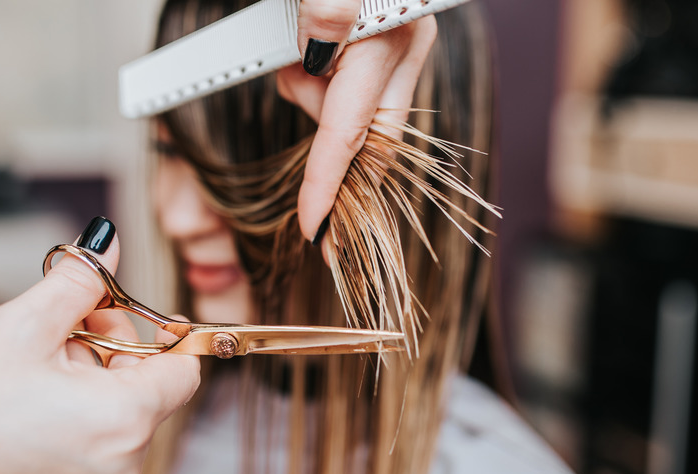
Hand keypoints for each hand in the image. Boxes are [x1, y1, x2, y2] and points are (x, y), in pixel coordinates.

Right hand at [0, 222, 200, 473]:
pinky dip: (74, 413)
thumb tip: (108, 245)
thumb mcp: (20, 326)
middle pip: (147, 388)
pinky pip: (94, 444)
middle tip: (56, 325)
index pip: (183, 370)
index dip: (154, 330)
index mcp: (123, 423)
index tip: (118, 310)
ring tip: (27, 366)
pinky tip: (22, 400)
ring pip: (118, 415)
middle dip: (108, 347)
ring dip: (87, 379)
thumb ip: (79, 281)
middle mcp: (121, 468)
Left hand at [279, 0, 437, 242]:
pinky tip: (308, 58)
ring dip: (313, 102)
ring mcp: (398, 50)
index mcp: (391, 40)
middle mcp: (403, 50)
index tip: (314, 228)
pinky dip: (322, 89)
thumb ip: (327, 9)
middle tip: (306, 178)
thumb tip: (322, 42)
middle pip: (365, 137)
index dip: (329, 184)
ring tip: (295, 59)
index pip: (353, 132)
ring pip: (353, 114)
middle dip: (333, 166)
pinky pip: (352, 93)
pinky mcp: (385, 48)